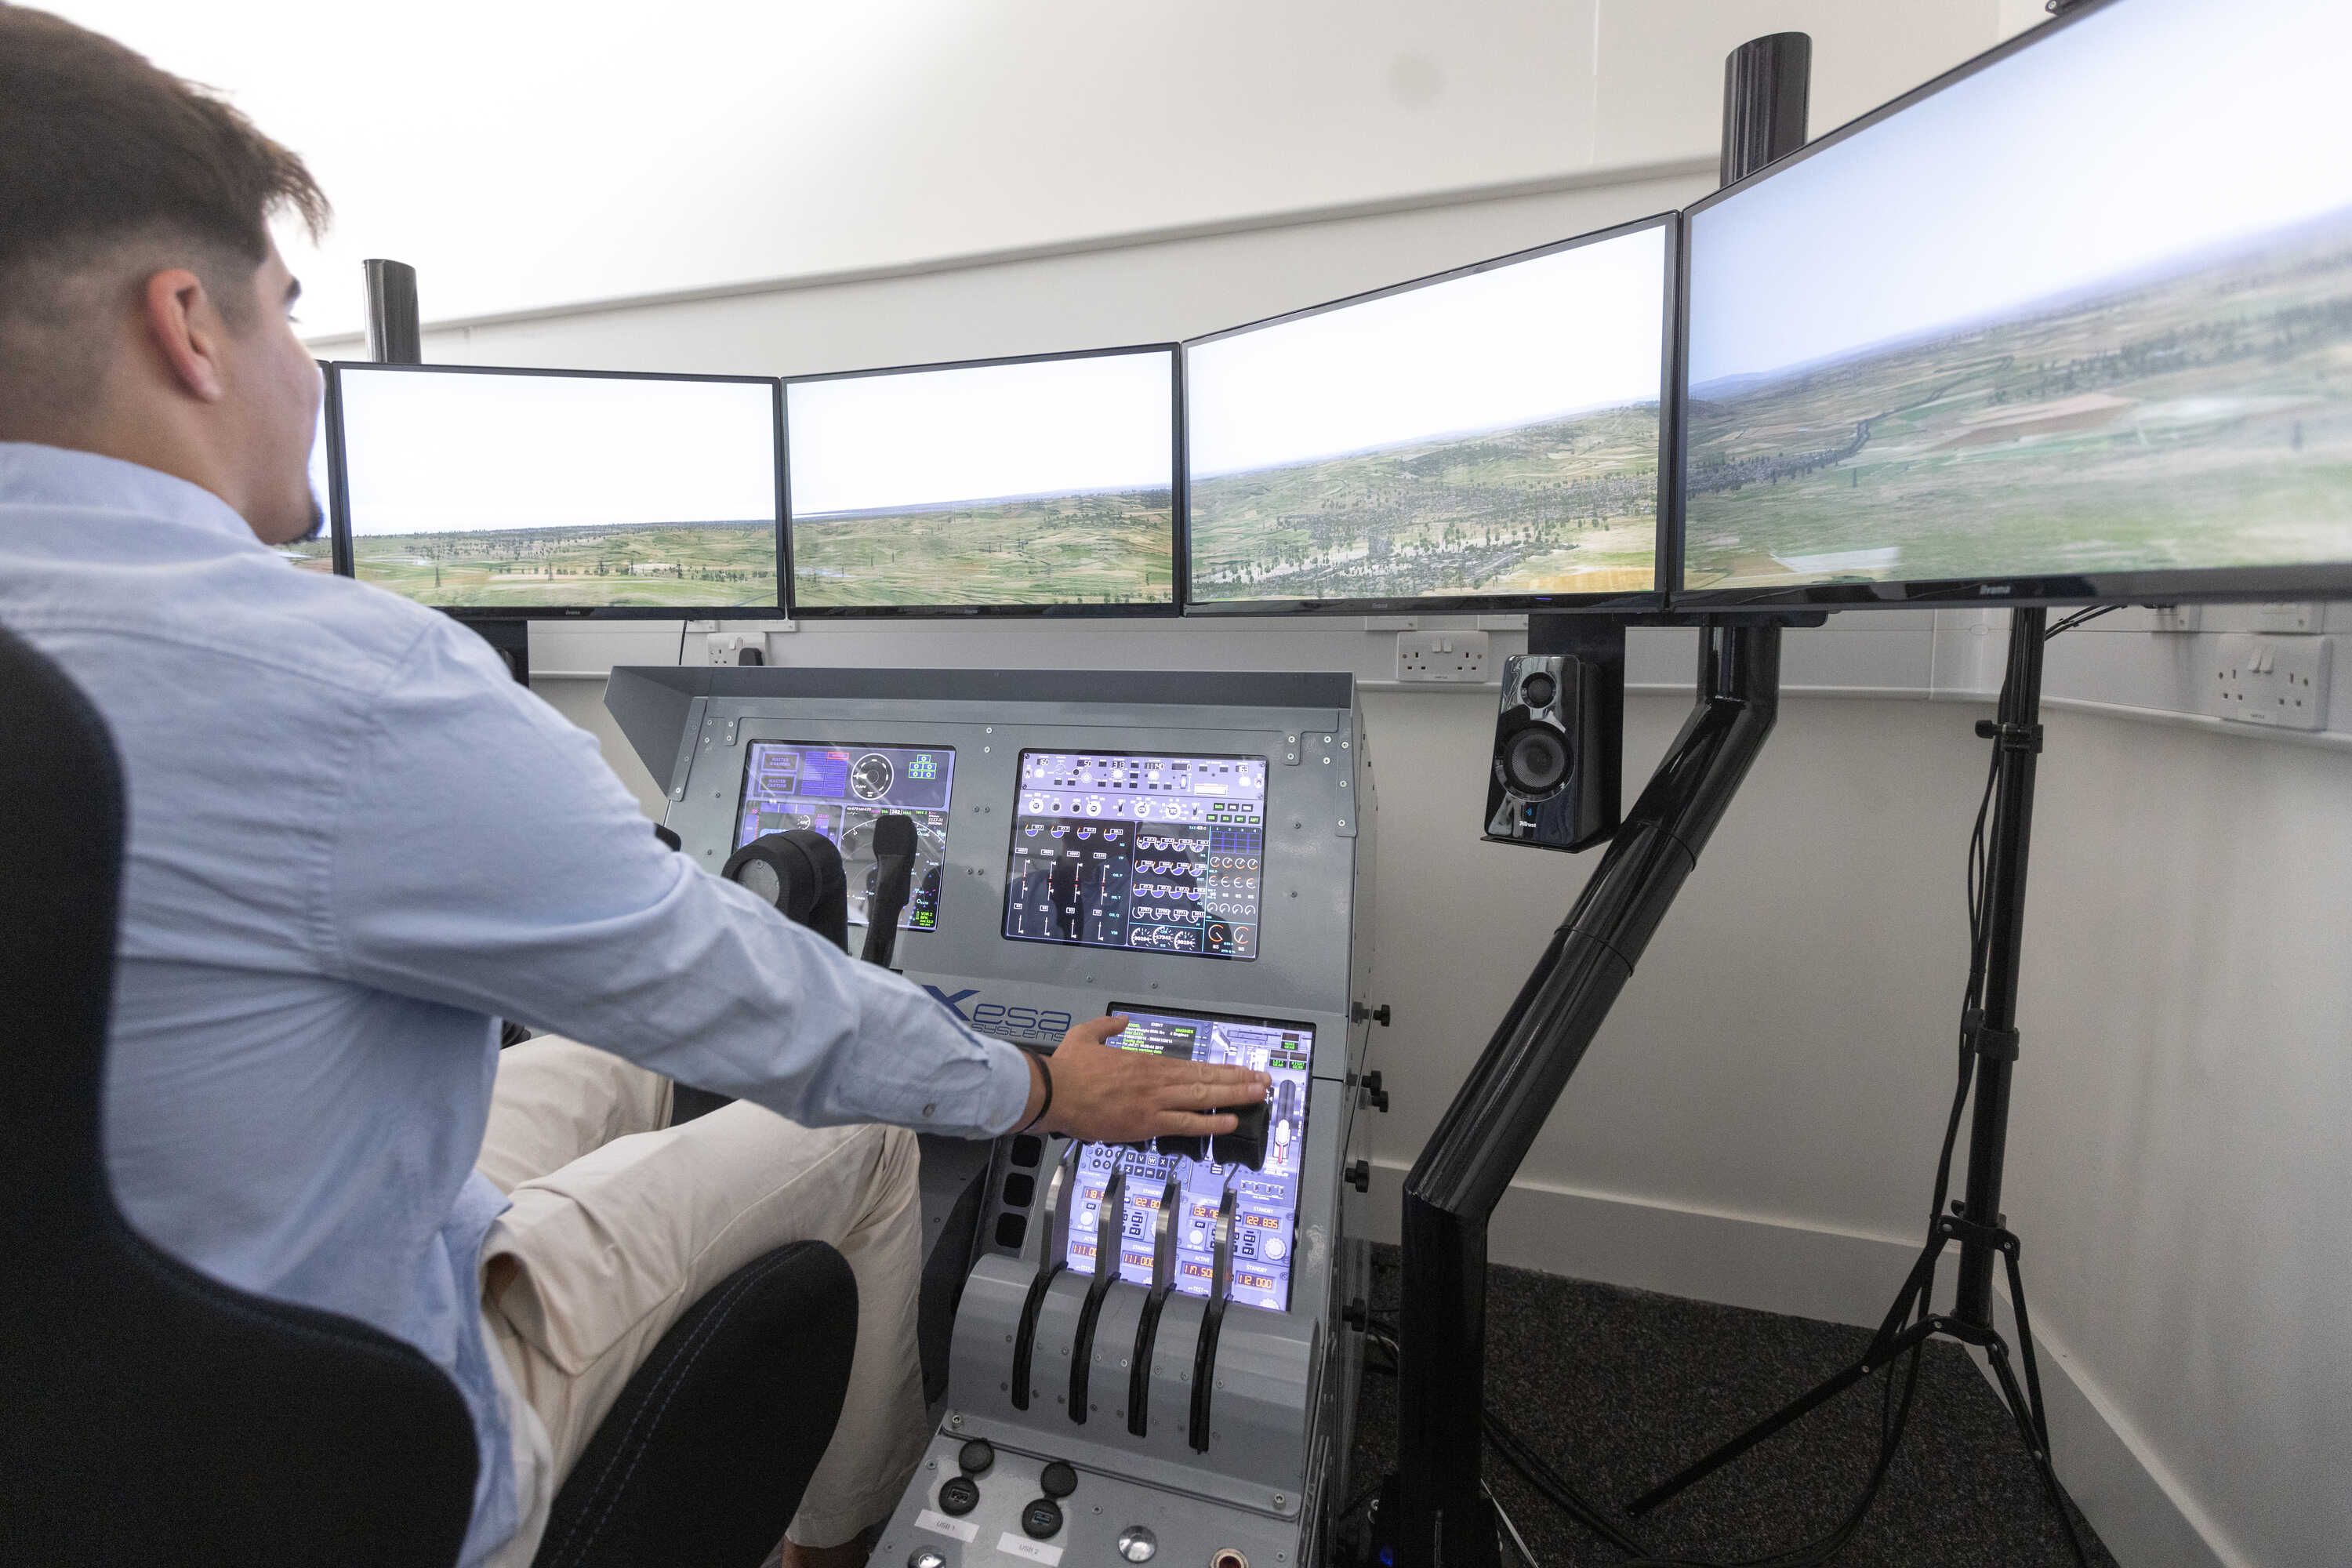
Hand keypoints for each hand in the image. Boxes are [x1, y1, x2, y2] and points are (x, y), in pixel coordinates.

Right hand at [1020, 1016, 1269, 1143]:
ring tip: (1259, 1095)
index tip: (1242, 1069)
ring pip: (1203, 1097)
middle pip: (1207, 1079)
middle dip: (1239, 1081)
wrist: (1053, 1091)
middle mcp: (1157, 1080)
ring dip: (1234, 1096)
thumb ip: (1109, 1027)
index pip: (1194, 1065)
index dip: (1221, 1068)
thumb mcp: (1087, 1035)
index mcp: (1146, 1063)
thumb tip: (1122, 1021)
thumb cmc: (1068, 1067)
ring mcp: (1155, 1102)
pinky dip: (1209, 1122)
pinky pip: (1185, 1123)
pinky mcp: (1146, 1123)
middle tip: (1264, 1081)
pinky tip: (1230, 1121)